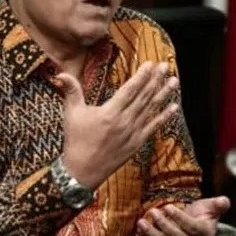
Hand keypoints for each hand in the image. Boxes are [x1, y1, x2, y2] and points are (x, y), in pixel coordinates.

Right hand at [54, 61, 178, 188]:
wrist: (82, 171)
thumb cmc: (76, 141)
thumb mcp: (71, 113)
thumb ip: (71, 90)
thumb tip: (61, 72)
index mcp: (110, 112)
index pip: (130, 90)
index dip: (141, 76)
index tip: (151, 64)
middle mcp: (124, 122)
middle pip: (144, 97)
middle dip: (156, 80)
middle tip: (166, 66)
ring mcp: (133, 133)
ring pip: (151, 110)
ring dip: (164, 94)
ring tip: (174, 81)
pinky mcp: (136, 144)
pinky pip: (153, 127)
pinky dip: (164, 117)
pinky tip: (174, 107)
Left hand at [135, 196, 230, 235]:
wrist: (195, 229)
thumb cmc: (202, 215)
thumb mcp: (210, 207)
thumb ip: (218, 204)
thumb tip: (224, 201)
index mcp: (206, 234)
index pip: (191, 228)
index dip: (179, 218)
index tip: (168, 207)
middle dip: (163, 225)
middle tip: (152, 212)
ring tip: (142, 223)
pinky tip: (140, 233)